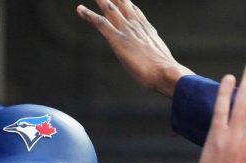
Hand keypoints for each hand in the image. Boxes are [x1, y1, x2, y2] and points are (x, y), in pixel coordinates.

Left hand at [76, 0, 193, 96]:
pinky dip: (88, 15)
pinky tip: (79, 9)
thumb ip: (156, 56)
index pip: (134, 10)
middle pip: (121, 4)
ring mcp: (126, 31)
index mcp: (147, 29)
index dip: (126, 3)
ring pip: (109, 9)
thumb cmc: (166, 72)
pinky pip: (100, 23)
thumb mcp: (161, 60)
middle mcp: (136, 25)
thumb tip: (162, 63)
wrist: (166, 73)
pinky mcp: (117, 40)